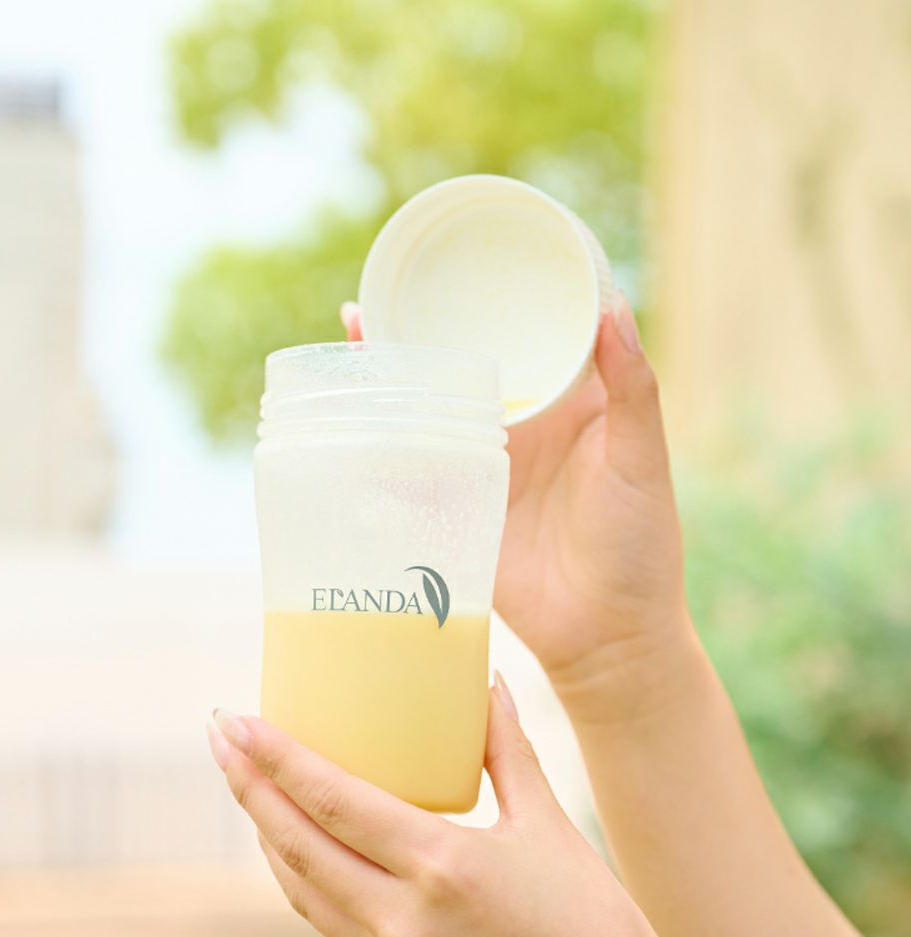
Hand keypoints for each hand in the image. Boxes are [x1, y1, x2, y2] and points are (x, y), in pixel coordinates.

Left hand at [206, 678, 711, 936]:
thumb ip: (508, 749)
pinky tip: (294, 841)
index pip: (333, 802)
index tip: (237, 719)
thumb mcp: (547, 822)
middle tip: (219, 736)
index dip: (277, 759)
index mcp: (440, 866)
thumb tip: (489, 686)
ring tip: (247, 781)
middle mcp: (402, 915)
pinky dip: (297, 873)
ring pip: (300, 886)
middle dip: (249, 787)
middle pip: (297, 844)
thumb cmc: (588, 916)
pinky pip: (324, 917)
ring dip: (265, 831)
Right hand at [341, 300, 693, 718]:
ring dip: (394, 371)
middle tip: (384, 285)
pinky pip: (412, 464)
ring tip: (354, 331)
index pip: (530, 332)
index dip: (502, 292)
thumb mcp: (641, 458)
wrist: (607, 636)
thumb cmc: (640, 546)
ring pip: (432, 404)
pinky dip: (378, 440)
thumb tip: (612, 304)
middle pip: (467, 360)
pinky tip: (345, 413)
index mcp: (568, 400)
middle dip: (427, 324)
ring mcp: (484, 463)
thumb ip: (632, 387)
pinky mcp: (456, 505)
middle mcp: (522, 424)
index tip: (473, 249)